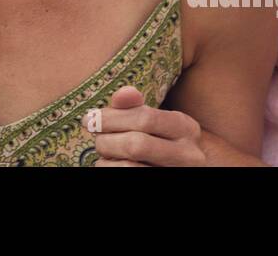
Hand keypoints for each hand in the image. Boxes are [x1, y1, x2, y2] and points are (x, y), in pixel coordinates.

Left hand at [84, 85, 207, 166]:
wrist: (180, 165)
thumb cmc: (159, 140)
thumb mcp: (153, 120)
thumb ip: (134, 106)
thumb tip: (124, 92)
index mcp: (185, 127)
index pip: (145, 118)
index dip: (110, 118)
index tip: (88, 120)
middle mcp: (189, 154)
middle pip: (135, 144)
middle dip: (107, 140)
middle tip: (98, 140)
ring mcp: (178, 173)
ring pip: (129, 167)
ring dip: (106, 160)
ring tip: (105, 155)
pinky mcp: (167, 184)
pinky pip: (127, 178)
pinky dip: (110, 170)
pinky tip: (112, 165)